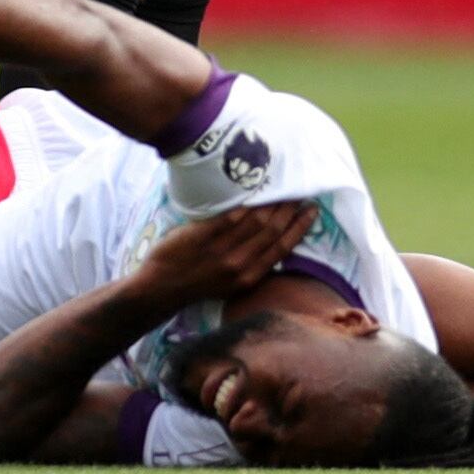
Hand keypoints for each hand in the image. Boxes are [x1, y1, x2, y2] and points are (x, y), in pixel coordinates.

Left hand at [135, 199, 315, 305]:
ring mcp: (221, 250)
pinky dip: (244, 204)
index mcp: (249, 278)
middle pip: (273, 231)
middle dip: (290, 209)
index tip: (312, 210)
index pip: (283, 248)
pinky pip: (229, 217)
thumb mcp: (231, 284)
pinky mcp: (202, 237)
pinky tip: (253, 190)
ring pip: (255, 221)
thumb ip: (251, 265)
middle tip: (299, 191)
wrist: (161, 288)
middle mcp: (240, 265)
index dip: (300, 228)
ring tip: (280, 186)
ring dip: (271, 202)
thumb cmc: (197, 283)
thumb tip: (272, 242)